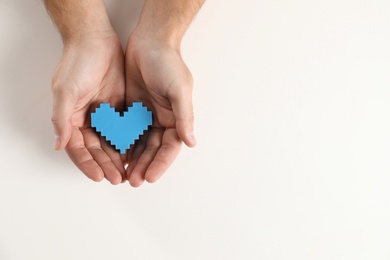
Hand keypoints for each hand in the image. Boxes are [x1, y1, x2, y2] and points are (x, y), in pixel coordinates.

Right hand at [51, 32, 125, 183]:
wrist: (97, 40)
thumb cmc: (78, 63)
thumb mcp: (66, 91)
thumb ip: (62, 118)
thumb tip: (59, 144)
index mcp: (71, 119)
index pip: (79, 148)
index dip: (88, 164)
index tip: (99, 177)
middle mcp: (87, 120)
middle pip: (97, 149)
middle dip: (107, 165)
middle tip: (119, 179)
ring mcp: (104, 115)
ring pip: (112, 142)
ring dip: (119, 157)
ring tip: (129, 172)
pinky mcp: (120, 108)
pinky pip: (125, 129)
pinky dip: (129, 141)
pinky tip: (137, 153)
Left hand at [124, 32, 196, 186]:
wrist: (149, 41)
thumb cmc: (168, 63)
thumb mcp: (179, 90)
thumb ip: (184, 117)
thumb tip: (191, 142)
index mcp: (176, 118)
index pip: (170, 147)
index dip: (161, 163)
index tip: (150, 177)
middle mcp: (162, 120)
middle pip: (153, 150)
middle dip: (144, 166)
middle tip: (133, 181)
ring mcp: (145, 116)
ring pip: (139, 144)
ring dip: (132, 159)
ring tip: (123, 174)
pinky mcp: (131, 109)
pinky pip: (125, 131)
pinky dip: (121, 144)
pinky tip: (114, 155)